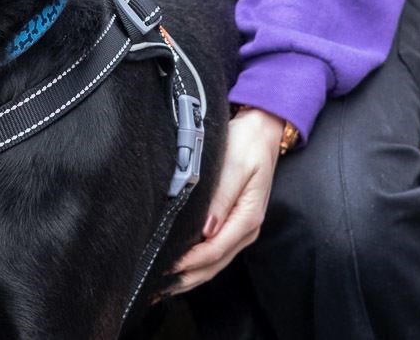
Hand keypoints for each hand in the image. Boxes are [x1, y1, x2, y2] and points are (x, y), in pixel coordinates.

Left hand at [169, 106, 285, 293]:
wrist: (263, 131)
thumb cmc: (248, 144)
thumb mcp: (235, 165)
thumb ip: (221, 197)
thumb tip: (206, 229)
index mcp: (247, 217)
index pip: (215, 249)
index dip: (190, 261)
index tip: (166, 266)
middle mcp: (246, 229)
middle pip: (214, 265)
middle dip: (186, 278)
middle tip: (156, 289)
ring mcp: (241, 230)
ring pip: (214, 264)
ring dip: (189, 276)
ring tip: (162, 286)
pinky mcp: (234, 225)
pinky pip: (215, 253)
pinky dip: (197, 265)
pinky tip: (180, 269)